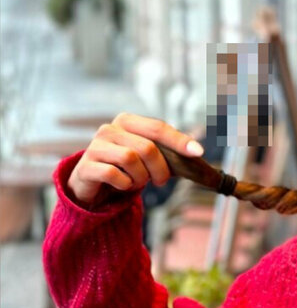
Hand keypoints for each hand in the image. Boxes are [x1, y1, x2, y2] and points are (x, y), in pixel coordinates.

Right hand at [66, 112, 204, 207]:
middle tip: (161, 181)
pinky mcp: (86, 166)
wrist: (93, 185)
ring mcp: (95, 146)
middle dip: (160, 169)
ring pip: (131, 160)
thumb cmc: (125, 169)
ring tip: (137, 182)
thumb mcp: (147, 157)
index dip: (179, 140)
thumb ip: (167, 152)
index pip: (158, 128)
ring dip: (141, 178)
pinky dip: (124, 184)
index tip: (198, 152)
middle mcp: (109, 129)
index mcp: (127, 122)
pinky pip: (113, 174)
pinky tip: (123, 185)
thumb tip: (196, 151)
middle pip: (147, 147)